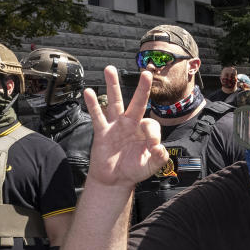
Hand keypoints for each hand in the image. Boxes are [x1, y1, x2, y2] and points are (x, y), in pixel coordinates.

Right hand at [84, 66, 169, 188]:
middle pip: (138, 103)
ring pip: (115, 102)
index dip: (154, 134)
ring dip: (113, 86)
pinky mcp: (102, 132)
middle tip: (147, 73)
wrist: (115, 180)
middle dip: (142, 88)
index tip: (153, 146)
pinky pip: (97, 116)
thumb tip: (160, 148)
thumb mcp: (151, 166)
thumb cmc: (133, 170)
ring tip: (110, 69)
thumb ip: (159, 157)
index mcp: (145, 132)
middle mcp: (131, 125)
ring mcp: (116, 126)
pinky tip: (89, 91)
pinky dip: (92, 104)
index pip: (151, 124)